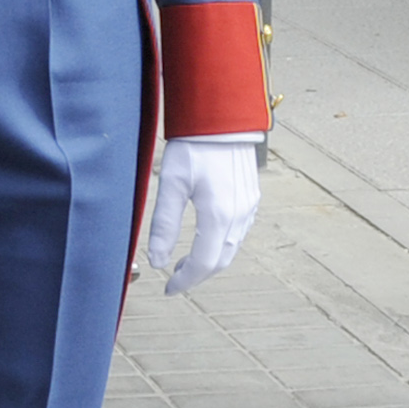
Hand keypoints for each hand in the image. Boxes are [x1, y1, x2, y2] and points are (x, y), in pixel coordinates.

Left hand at [144, 135, 261, 294]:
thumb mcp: (170, 183)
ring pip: (232, 248)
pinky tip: (205, 239)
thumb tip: (156, 260)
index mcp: (219, 215)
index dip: (185, 280)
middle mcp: (240, 216)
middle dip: (197, 274)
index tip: (168, 288)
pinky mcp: (252, 198)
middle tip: (174, 280)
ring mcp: (250, 207)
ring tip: (184, 262)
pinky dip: (222, 245)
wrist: (221, 119)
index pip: (204, 264)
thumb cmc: (193, 146)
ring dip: (210, 260)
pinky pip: (239, 233)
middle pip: (221, 261)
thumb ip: (163, 224)